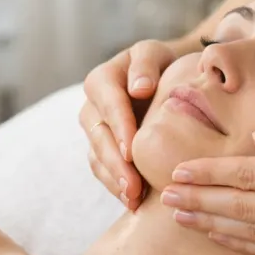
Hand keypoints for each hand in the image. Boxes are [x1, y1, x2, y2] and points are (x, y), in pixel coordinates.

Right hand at [81, 39, 179, 210]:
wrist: (162, 78)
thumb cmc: (160, 63)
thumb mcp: (155, 54)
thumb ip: (146, 65)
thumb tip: (139, 89)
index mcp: (102, 79)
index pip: (109, 104)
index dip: (119, 127)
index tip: (131, 149)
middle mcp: (92, 106)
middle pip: (99, 136)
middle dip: (115, 163)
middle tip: (132, 186)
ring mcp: (95, 130)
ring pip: (97, 157)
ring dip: (114, 179)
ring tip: (132, 199)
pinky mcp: (102, 148)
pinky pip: (102, 169)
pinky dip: (115, 185)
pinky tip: (132, 200)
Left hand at [159, 117, 254, 254]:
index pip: (248, 175)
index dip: (210, 174)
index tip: (179, 170)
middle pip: (241, 208)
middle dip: (199, 202)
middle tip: (166, 196)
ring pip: (252, 234)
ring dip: (212, 226)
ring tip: (181, 218)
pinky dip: (242, 245)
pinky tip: (221, 236)